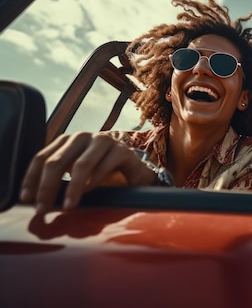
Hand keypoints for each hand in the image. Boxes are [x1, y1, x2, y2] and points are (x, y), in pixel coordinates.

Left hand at [20, 132, 157, 212]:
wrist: (133, 171)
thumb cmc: (100, 173)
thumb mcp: (74, 174)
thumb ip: (59, 180)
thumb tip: (36, 200)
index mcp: (66, 141)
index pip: (41, 158)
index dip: (31, 179)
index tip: (26, 199)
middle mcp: (82, 137)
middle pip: (57, 161)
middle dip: (48, 187)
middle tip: (44, 208)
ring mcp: (103, 141)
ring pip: (81, 165)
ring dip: (72, 188)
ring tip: (67, 206)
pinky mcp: (122, 150)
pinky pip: (105, 166)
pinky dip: (94, 181)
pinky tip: (88, 192)